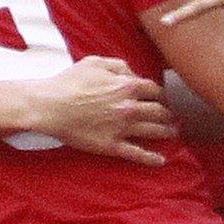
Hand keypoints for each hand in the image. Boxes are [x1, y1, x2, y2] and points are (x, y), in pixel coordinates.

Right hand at [26, 56, 176, 166]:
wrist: (50, 106)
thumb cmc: (69, 82)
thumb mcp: (95, 62)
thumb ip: (119, 65)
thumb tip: (133, 74)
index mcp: (127, 86)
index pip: (154, 90)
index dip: (160, 94)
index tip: (161, 98)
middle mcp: (129, 107)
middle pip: (159, 111)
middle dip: (168, 114)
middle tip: (172, 117)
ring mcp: (122, 128)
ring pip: (153, 131)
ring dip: (166, 132)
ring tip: (173, 133)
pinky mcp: (112, 146)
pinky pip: (137, 153)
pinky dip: (151, 158)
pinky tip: (161, 160)